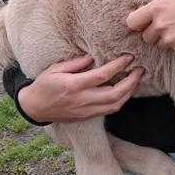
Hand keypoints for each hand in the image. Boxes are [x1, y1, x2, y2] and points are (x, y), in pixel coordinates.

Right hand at [17, 54, 143, 122]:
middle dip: (131, 82)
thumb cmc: (44, 85)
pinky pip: (108, 110)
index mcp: (74, 86)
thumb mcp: (55, 69)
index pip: (102, 76)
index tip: (128, 57)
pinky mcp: (86, 116)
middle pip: (114, 94)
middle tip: (140, 70)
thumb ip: (76, 63)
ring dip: (129, 92)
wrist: (34, 108)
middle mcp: (82, 100)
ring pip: (114, 105)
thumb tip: (93, 57)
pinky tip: (125, 91)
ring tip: (136, 79)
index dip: (118, 66)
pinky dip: (120, 101)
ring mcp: (85, 111)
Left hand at [126, 0, 174, 53]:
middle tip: (169, 25)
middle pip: (145, 36)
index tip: (143, 24)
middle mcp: (161, 23)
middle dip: (154, 33)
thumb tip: (141, 16)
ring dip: (167, 39)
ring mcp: (171, 38)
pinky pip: (173, 49)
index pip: (132, 22)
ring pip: (159, 44)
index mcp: (158, 7)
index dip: (137, 24)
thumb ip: (157, 7)